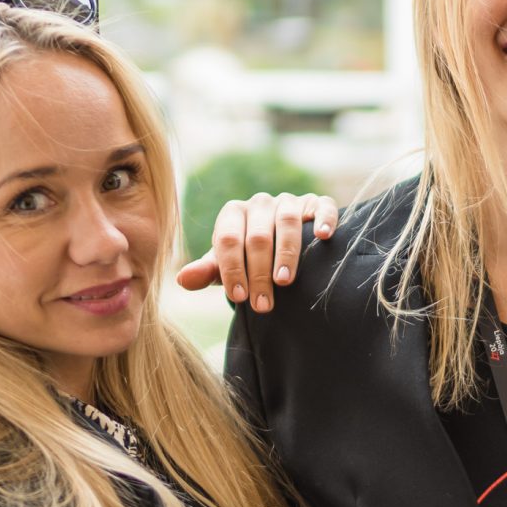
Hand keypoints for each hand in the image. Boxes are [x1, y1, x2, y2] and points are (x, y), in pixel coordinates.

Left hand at [173, 192, 338, 311]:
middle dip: (259, 274)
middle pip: (258, 236)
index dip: (232, 269)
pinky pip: (322, 206)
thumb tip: (183, 280)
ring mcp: (288, 201)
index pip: (228, 239)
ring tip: (284, 283)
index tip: (238, 298)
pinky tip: (323, 237)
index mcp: (233, 213)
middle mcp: (260, 203)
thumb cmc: (246, 258)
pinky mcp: (316, 204)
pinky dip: (324, 219)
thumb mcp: (225, 266)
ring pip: (287, 222)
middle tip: (262, 305)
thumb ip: (207, 272)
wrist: (277, 246)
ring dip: (286, 254)